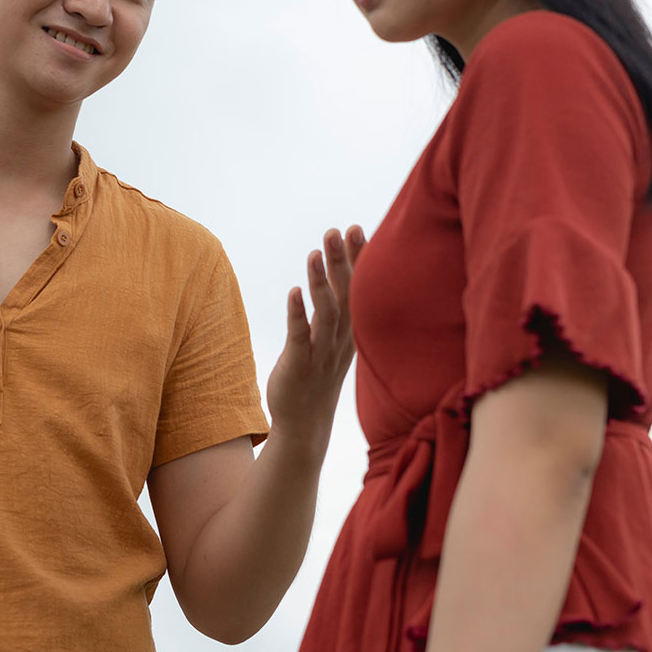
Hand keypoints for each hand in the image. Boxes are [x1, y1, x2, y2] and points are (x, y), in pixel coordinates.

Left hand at [266, 225, 364, 449]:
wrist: (305, 423)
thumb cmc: (316, 373)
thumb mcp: (331, 338)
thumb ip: (334, 306)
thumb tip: (336, 273)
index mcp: (350, 330)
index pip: (358, 288)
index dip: (358, 259)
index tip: (357, 228)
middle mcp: (341, 338)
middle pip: (345, 294)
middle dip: (342, 261)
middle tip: (337, 230)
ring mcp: (322, 352)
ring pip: (326, 312)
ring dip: (321, 282)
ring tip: (315, 253)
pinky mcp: (300, 365)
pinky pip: (300, 337)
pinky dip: (298, 313)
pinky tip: (293, 292)